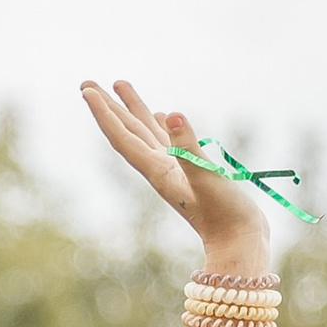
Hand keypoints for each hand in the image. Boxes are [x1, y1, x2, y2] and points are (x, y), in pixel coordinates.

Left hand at [81, 79, 274, 276]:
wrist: (240, 243)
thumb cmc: (225, 215)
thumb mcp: (207, 177)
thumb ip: (188, 147)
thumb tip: (170, 113)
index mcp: (158, 171)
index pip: (124, 138)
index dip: (105, 114)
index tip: (87, 91)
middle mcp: (160, 170)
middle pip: (128, 132)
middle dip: (108, 107)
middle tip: (86, 83)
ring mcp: (175, 171)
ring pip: (147, 133)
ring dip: (132, 110)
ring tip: (119, 84)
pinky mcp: (191, 173)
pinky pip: (169, 143)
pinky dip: (160, 125)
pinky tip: (159, 114)